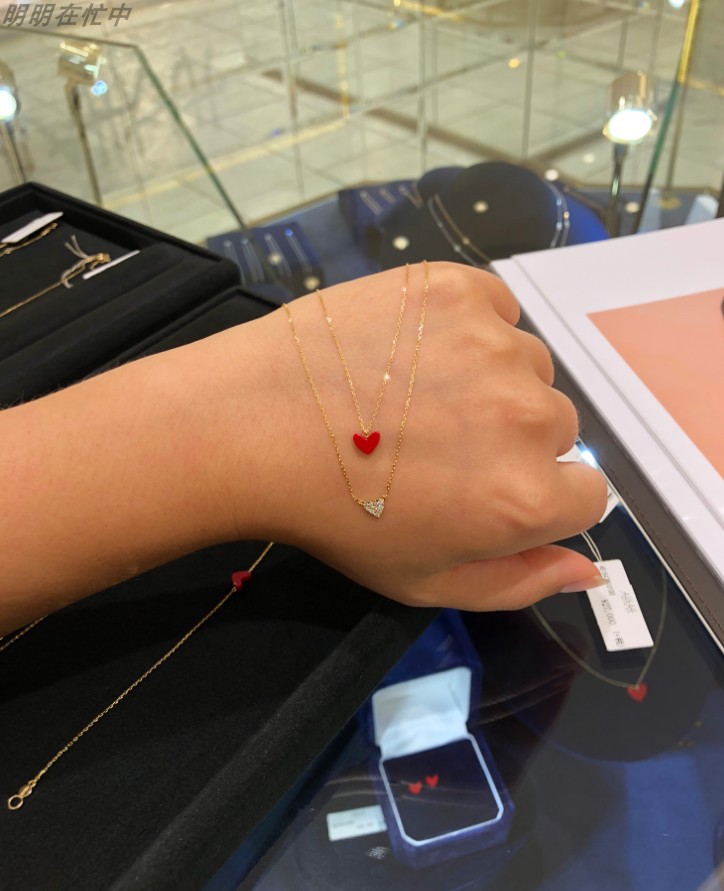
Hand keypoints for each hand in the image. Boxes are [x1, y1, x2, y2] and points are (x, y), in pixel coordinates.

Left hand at [220, 262, 607, 610]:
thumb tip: (587, 573)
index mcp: (527, 497)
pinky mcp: (456, 287)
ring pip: (529, 367)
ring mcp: (495, 343)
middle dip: (513, 442)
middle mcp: (529, 416)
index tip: (485, 490)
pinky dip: (471, 327)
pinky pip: (497, 309)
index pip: (588, 495)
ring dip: (493, 382)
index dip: (539, 499)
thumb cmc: (336, 517)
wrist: (255, 425)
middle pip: (559, 430)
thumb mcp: (426, 580)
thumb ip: (518, 582)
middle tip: (438, 444)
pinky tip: (418, 348)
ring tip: (418, 394)